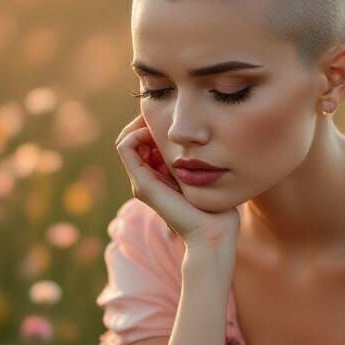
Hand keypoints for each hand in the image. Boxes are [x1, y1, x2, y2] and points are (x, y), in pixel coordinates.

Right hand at [114, 114, 240, 250]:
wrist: (213, 234)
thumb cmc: (219, 210)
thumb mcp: (210, 175)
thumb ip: (204, 159)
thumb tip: (210, 137)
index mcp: (163, 177)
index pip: (149, 141)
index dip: (157, 123)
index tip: (174, 114)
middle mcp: (149, 179)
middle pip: (137, 138)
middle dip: (148, 120)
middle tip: (166, 111)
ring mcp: (142, 182)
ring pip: (128, 139)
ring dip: (141, 123)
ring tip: (161, 119)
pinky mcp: (142, 184)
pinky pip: (125, 147)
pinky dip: (135, 132)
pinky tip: (154, 128)